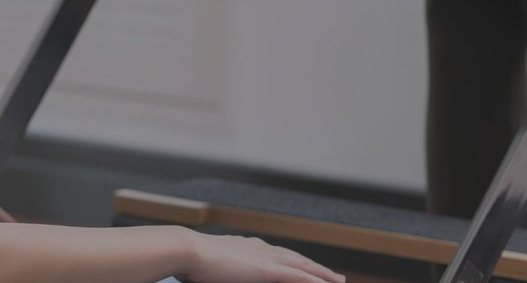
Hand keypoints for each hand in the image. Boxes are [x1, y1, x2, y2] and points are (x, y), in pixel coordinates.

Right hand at [180, 231, 344, 282]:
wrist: (188, 251)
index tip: (302, 265)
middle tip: (332, 275)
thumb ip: (221, 268)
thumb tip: (216, 272)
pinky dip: (314, 279)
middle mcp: (259, 249)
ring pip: (302, 266)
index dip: (292, 260)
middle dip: (314, 266)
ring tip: (337, 280)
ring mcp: (265, 258)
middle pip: (295, 258)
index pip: (276, 254)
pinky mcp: (268, 269)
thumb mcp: (209, 265)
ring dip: (321, 273)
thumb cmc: (190, 261)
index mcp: (246, 247)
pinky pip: (299, 276)